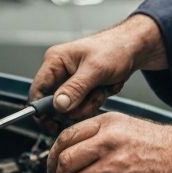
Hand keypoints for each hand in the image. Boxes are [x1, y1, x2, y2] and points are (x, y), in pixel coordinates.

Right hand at [30, 15, 167, 119]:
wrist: (133, 49)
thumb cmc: (115, 49)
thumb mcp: (95, 70)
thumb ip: (75, 88)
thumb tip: (58, 105)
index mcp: (55, 61)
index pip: (37, 90)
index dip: (43, 110)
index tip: (54, 123)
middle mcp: (60, 72)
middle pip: (55, 104)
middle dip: (76, 106)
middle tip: (92, 97)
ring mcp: (70, 81)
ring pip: (70, 108)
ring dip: (88, 104)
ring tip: (102, 89)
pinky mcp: (81, 89)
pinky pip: (82, 106)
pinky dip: (95, 102)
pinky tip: (104, 90)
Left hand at [46, 113, 171, 172]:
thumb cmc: (161, 145)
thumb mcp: (125, 127)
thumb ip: (97, 138)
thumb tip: (69, 157)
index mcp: (106, 124)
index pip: (64, 137)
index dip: (52, 157)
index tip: (52, 168)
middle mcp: (107, 141)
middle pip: (65, 161)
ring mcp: (115, 163)